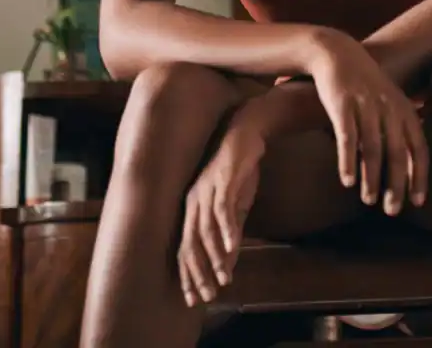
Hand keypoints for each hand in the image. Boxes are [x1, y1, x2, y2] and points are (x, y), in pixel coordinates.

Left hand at [177, 110, 265, 306]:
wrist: (247, 132)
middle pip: (190, 244)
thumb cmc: (239, 169)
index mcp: (191, 207)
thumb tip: (228, 258)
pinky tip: (232, 246)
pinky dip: (227, 229)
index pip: (184, 248)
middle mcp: (193, 201)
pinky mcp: (223, 180)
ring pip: (205, 230)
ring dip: (215, 256)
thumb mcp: (234, 203)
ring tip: (224, 277)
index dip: (188, 275)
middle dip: (198, 273)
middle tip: (207, 295)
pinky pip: (222, 209)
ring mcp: (206, 190)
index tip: (194, 298)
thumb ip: (229, 228)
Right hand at [308, 30, 428, 214]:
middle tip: (392, 210)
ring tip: (369, 199)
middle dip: (397, 184)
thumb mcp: (390, 100)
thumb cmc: (365, 83)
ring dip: (372, 178)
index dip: (420, 176)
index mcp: (404, 108)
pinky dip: (348, 161)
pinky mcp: (342, 103)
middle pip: (398, 152)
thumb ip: (401, 126)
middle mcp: (388, 107)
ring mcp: (366, 104)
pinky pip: (347, 137)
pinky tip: (347, 180)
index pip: (419, 147)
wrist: (336, 52)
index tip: (417, 201)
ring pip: (373, 148)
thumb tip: (414, 161)